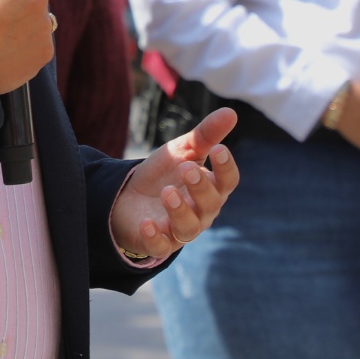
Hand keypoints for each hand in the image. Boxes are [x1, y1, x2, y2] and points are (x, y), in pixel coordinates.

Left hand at [111, 108, 239, 262]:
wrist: (128, 196)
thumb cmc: (164, 174)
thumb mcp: (182, 151)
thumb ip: (206, 135)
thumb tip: (231, 112)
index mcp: (211, 188)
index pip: (227, 181)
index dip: (225, 168)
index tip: (219, 150)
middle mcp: (201, 212)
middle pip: (210, 204)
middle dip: (200, 187)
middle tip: (187, 169)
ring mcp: (180, 230)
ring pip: (188, 227)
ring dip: (180, 211)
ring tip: (167, 192)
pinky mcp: (158, 243)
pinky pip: (160, 246)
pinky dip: (154, 237)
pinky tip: (147, 223)